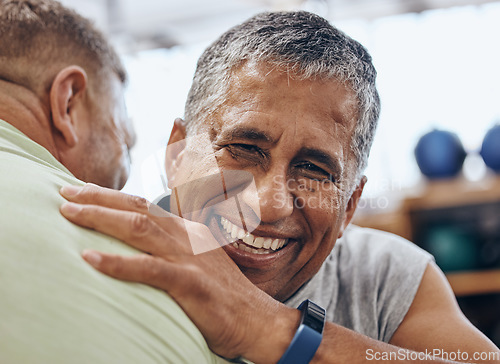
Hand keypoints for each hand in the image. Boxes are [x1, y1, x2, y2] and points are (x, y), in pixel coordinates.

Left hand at [59, 184, 299, 362]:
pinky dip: (118, 263)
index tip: (82, 192)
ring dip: (100, 218)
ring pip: (139, 229)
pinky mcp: (190, 282)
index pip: (143, 206)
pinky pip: (148, 269)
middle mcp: (186, 236)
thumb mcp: (197, 262)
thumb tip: (141, 246)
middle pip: (136, 209)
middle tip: (64, 193)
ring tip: (68, 213)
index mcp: (187, 230)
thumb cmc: (222, 294)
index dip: (111, 197)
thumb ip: (172, 249)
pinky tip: (90, 258)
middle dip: (97, 198)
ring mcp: (189, 257)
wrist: (256, 319)